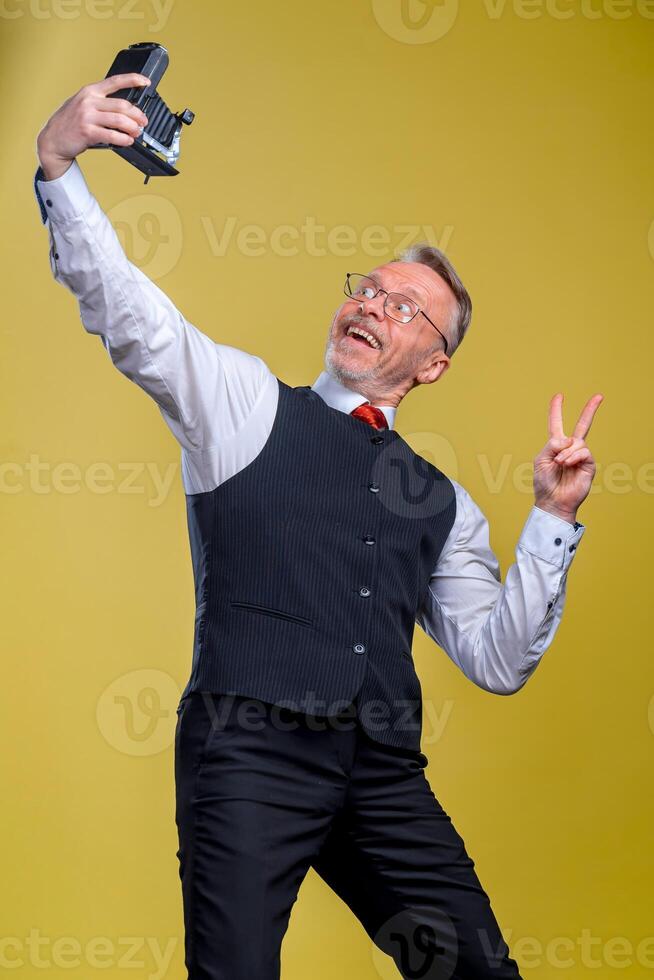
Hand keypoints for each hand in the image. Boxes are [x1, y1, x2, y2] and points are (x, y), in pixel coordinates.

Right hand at [36, 73, 150, 180]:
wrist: (52, 140)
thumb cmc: (69, 123)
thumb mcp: (81, 104)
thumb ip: (100, 103)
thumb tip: (125, 110)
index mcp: (90, 91)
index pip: (115, 81)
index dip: (133, 79)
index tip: (145, 82)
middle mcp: (88, 101)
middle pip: (122, 105)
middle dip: (137, 115)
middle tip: (143, 122)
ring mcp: (87, 116)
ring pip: (120, 120)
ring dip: (133, 128)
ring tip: (136, 132)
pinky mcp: (88, 132)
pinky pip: (112, 135)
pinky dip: (124, 139)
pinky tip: (127, 141)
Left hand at [533, 392, 603, 523]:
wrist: (553, 501)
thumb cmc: (544, 482)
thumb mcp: (541, 459)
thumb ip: (552, 445)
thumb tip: (569, 439)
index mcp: (555, 446)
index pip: (556, 424)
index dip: (556, 410)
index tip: (558, 396)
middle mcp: (570, 448)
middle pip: (582, 425)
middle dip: (590, 410)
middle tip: (599, 396)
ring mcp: (580, 456)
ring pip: (577, 442)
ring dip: (566, 452)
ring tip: (559, 463)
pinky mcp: (588, 465)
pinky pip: (584, 452)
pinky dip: (573, 456)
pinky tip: (566, 464)